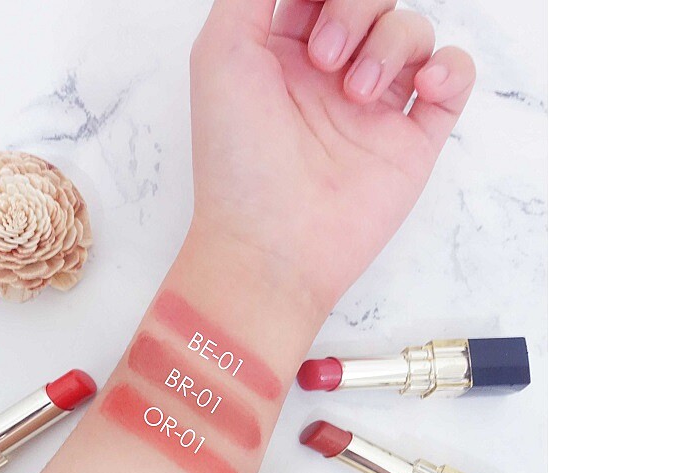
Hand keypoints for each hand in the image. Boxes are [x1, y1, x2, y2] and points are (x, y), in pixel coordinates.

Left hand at [188, 0, 474, 311]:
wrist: (271, 245)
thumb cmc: (237, 159)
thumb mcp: (221, 52)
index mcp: (284, 47)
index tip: (315, 9)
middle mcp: (333, 70)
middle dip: (355, 7)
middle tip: (324, 57)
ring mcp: (377, 103)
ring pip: (413, 29)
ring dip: (391, 43)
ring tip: (357, 93)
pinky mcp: (414, 137)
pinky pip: (456, 76)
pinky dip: (450, 66)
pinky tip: (424, 84)